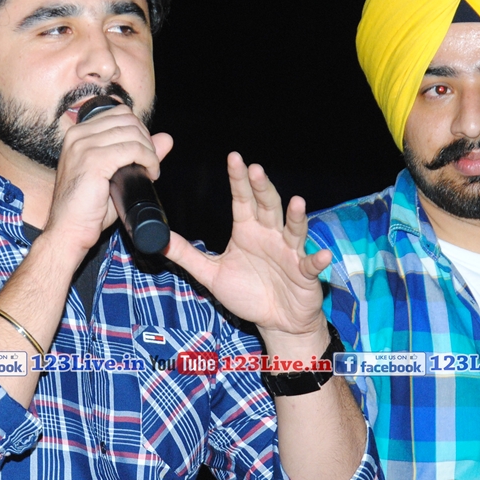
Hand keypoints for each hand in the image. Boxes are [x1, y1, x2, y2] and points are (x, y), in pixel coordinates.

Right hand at [43, 103, 172, 258]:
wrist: (69, 230)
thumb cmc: (88, 208)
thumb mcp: (115, 174)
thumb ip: (139, 153)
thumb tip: (166, 138)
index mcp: (78, 134)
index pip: (120, 114)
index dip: (139, 131)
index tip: (145, 153)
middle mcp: (78, 135)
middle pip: (128, 120)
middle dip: (146, 140)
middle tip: (150, 163)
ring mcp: (84, 146)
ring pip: (133, 133)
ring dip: (149, 151)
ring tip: (150, 170)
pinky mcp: (93, 161)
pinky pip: (133, 149)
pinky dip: (148, 160)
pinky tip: (150, 174)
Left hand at [165, 153, 330, 354]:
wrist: (276, 321)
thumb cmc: (247, 293)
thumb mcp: (211, 274)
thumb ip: (187, 255)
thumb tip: (158, 239)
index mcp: (248, 231)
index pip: (242, 200)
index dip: (238, 180)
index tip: (234, 158)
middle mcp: (270, 236)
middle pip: (268, 206)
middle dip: (263, 188)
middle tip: (256, 169)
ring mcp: (290, 253)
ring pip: (293, 230)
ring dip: (295, 217)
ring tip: (297, 202)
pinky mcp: (304, 274)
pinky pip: (310, 265)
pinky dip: (316, 259)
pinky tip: (321, 255)